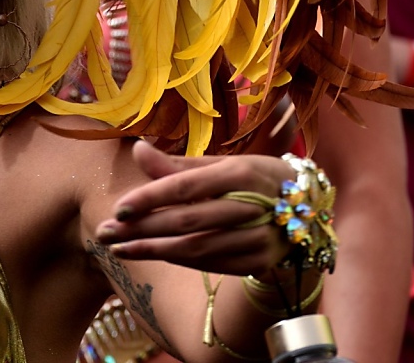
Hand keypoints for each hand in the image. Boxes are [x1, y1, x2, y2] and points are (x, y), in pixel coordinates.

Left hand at [95, 141, 294, 279]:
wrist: (308, 206)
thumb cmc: (253, 177)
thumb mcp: (220, 162)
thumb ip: (177, 164)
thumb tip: (137, 149)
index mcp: (239, 173)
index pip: (186, 187)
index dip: (151, 197)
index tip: (118, 207)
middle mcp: (251, 207)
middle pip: (186, 222)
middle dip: (141, 229)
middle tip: (105, 232)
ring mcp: (257, 238)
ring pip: (195, 248)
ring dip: (152, 250)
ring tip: (118, 248)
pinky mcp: (258, 261)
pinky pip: (209, 263)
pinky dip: (177, 259)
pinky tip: (151, 253)